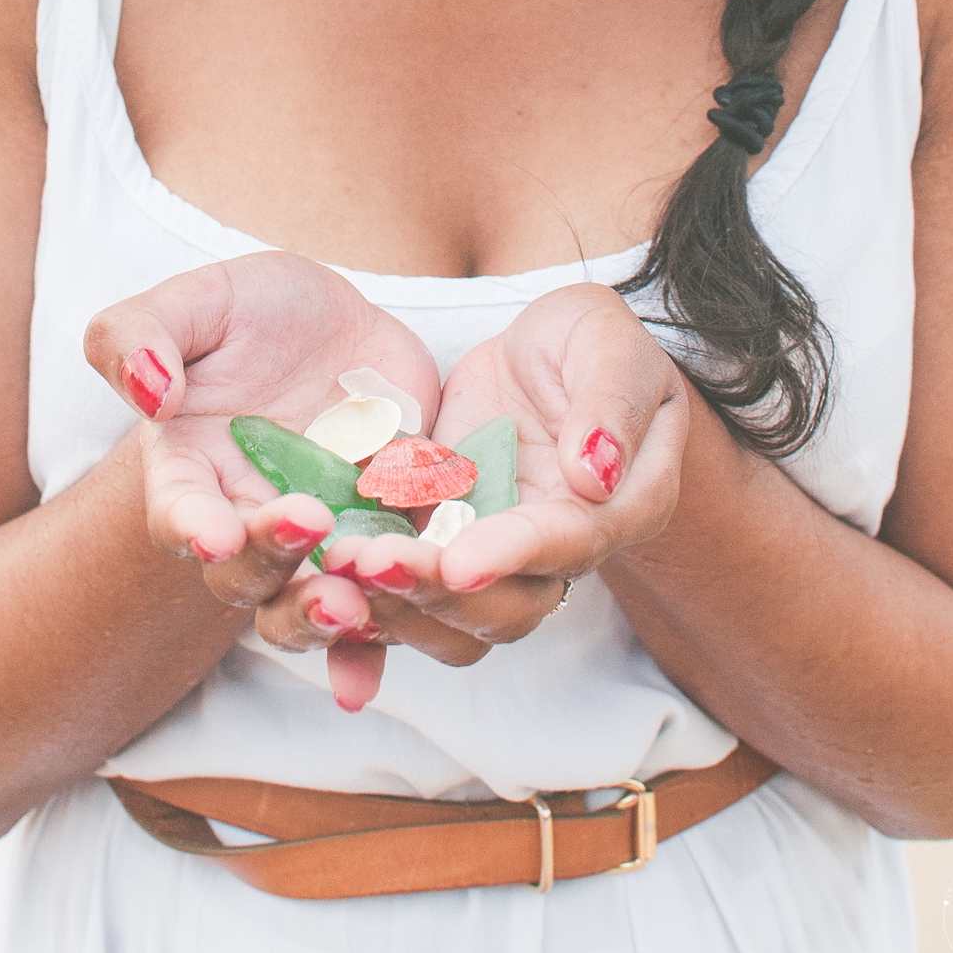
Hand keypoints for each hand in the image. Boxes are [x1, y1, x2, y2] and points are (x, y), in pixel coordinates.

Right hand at [84, 250, 441, 708]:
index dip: (190, 525)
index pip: (178, 510)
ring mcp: (321, 541)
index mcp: (191, 470)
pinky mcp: (385, 539)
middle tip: (306, 527)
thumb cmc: (250, 315)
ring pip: (311, 605)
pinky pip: (386, 601)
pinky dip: (384, 638)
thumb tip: (149, 392)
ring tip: (351, 601)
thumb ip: (142, 334)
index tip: (211, 532)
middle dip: (270, 563)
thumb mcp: (197, 301)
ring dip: (326, 615)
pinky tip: (377, 672)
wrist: (338, 327)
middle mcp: (249, 520)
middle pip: (245, 574)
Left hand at [319, 282, 686, 664]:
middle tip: (373, 563)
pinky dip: (374, 590)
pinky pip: (414, 583)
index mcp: (626, 503)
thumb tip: (594, 475)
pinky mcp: (447, 537)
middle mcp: (565, 546)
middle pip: (512, 605)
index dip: (516, 554)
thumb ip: (610, 402)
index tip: (458, 562)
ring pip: (458, 614)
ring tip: (342, 566)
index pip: (572, 542)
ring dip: (401, 602)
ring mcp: (501, 549)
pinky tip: (326, 573)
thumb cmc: (589, 337)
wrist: (540, 347)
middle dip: (441, 594)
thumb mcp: (606, 341)